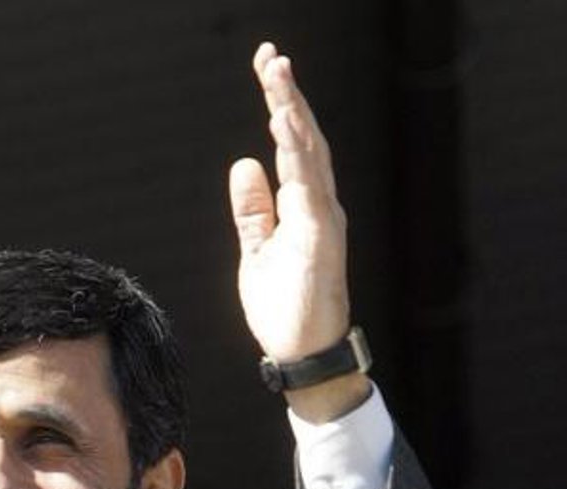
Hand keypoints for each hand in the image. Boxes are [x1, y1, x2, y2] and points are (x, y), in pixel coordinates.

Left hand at [230, 43, 367, 420]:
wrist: (302, 354)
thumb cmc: (285, 308)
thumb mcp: (257, 252)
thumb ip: (253, 211)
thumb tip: (244, 164)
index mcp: (302, 207)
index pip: (290, 147)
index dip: (279, 107)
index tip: (266, 69)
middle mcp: (318, 206)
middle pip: (303, 140)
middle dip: (287, 97)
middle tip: (270, 57)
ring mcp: (322, 221)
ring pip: (310, 155)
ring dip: (293, 113)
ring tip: (277, 75)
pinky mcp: (321, 240)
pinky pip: (310, 188)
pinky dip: (299, 155)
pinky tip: (286, 126)